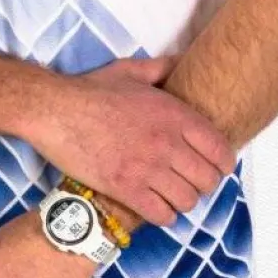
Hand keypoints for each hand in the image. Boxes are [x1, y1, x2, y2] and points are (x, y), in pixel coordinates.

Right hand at [33, 54, 236, 226]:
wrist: (55, 111)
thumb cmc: (91, 90)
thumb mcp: (131, 71)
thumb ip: (162, 68)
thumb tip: (182, 61)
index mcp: (174, 114)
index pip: (219, 149)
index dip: (223, 164)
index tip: (216, 168)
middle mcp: (167, 143)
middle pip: (207, 180)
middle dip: (203, 185)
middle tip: (191, 184)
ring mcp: (147, 168)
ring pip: (187, 201)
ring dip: (182, 202)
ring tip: (173, 198)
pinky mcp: (125, 188)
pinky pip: (161, 214)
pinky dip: (164, 217)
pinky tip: (157, 209)